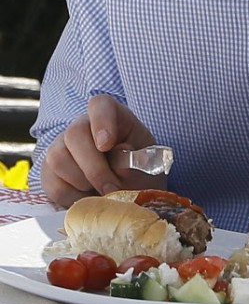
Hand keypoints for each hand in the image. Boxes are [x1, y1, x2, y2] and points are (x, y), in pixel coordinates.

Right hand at [40, 94, 155, 206]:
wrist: (125, 192)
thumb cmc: (137, 171)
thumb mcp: (144, 165)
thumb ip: (135, 161)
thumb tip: (121, 160)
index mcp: (111, 116)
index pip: (100, 105)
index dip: (101, 121)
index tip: (107, 145)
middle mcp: (82, 126)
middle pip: (74, 134)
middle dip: (94, 167)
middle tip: (111, 188)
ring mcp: (61, 147)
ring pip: (58, 159)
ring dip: (83, 183)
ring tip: (101, 192)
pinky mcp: (49, 171)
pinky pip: (53, 184)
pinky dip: (73, 198)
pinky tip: (88, 198)